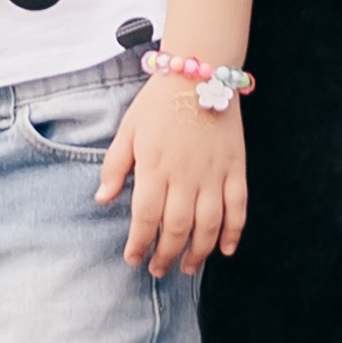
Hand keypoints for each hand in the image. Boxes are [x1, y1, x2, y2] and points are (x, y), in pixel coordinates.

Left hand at [97, 72, 246, 277]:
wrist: (199, 72)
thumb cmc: (159, 102)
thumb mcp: (128, 129)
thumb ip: (115, 165)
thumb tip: (102, 199)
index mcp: (155, 165)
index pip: (145, 217)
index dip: (138, 244)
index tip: (132, 259)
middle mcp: (185, 174)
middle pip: (177, 227)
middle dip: (167, 255)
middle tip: (158, 270)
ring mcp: (214, 172)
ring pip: (209, 224)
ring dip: (198, 252)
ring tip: (188, 268)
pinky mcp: (236, 167)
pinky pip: (238, 206)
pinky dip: (234, 232)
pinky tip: (225, 250)